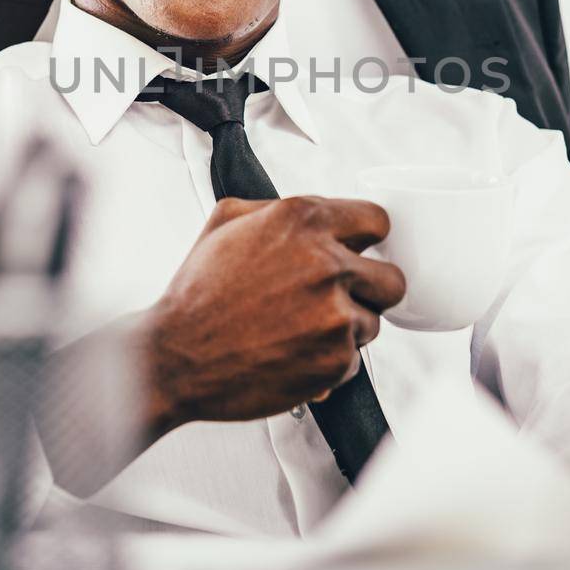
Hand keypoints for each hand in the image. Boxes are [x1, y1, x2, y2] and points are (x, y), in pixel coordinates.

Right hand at [142, 196, 405, 432]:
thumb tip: (318, 210)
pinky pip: (355, 360)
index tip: (359, 254)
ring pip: (373, 322)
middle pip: (393, 278)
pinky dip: (328, 362)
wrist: (175, 357)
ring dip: (345, 329)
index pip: (378, 220)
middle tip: (339, 300)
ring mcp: (334, 313)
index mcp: (302, 220)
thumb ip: (278, 207)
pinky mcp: (335, 360)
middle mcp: (325, 262)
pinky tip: (292, 355)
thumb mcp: (225, 221)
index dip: (367, 241)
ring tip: (299, 331)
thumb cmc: (197, 293)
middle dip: (369, 290)